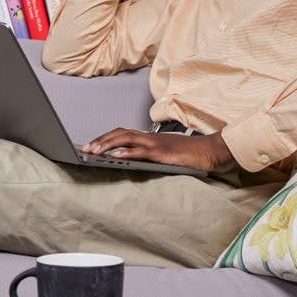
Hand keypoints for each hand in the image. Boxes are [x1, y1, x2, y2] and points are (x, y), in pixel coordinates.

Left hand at [81, 128, 236, 172]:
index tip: (90, 145)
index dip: (105, 138)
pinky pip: (141, 151)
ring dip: (107, 145)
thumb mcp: (165, 154)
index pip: (121, 133)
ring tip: (93, 152)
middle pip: (119, 134)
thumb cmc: (190, 154)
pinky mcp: (162, 152)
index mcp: (149, 138)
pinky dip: (126, 153)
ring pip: (125, 140)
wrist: (211, 150)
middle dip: (100, 141)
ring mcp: (155, 144)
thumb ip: (149, 156)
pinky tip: (115, 157)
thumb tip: (131, 162)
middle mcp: (149, 138)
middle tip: (85, 149)